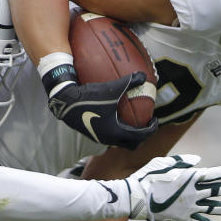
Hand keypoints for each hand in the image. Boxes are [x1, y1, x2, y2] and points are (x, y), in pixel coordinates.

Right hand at [42, 64, 156, 148]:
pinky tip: (115, 118)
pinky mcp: (92, 134)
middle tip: (145, 125)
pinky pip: (109, 137)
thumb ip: (129, 82)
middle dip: (140, 136)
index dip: (151, 129)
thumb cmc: (90, 97)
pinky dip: (116, 132)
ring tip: (131, 122)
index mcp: (116, 132)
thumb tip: (143, 75)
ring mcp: (99, 138)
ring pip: (119, 142)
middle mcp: (109, 139)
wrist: (66, 102)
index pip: (140, 136)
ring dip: (127, 135)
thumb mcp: (112, 88)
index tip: (154, 120)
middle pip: (131, 144)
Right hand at [124, 154, 220, 220]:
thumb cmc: (147, 178)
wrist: (136, 198)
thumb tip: (198, 161)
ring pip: (214, 208)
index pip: (213, 174)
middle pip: (218, 191)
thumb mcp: (163, 163)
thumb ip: (182, 161)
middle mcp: (193, 193)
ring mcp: (189, 207)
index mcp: (189, 178)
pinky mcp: (183, 218)